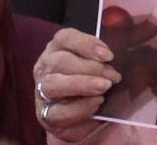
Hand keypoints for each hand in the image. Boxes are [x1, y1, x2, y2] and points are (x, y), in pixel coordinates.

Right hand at [33, 27, 120, 142]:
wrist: (79, 119)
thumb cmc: (90, 85)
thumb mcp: (95, 66)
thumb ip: (102, 59)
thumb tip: (114, 57)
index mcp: (57, 49)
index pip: (64, 38)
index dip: (86, 44)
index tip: (108, 56)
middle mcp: (45, 67)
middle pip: (60, 60)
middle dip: (90, 67)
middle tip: (112, 76)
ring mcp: (42, 91)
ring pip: (54, 84)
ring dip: (82, 84)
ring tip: (104, 87)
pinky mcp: (46, 115)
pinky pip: (59, 111)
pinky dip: (80, 107)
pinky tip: (97, 103)